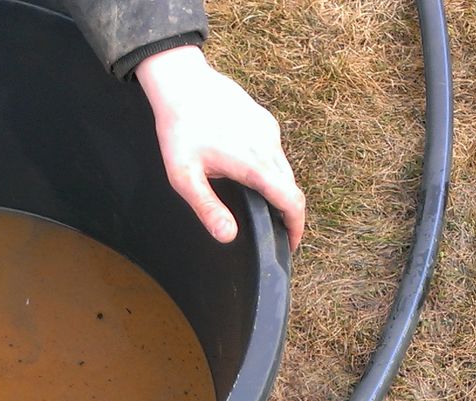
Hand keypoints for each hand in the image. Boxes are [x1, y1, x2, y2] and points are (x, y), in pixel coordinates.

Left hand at [135, 46, 305, 250]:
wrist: (181, 82)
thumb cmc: (179, 129)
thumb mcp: (184, 176)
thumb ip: (207, 208)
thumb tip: (228, 236)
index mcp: (254, 164)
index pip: (291, 201)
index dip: (295, 227)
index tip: (290, 244)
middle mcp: (268, 146)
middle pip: (291, 187)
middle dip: (287, 212)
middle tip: (274, 231)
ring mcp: (269, 131)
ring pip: (284, 169)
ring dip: (279, 190)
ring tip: (263, 206)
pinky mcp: (264, 120)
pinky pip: (275, 152)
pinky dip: (271, 169)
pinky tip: (250, 173)